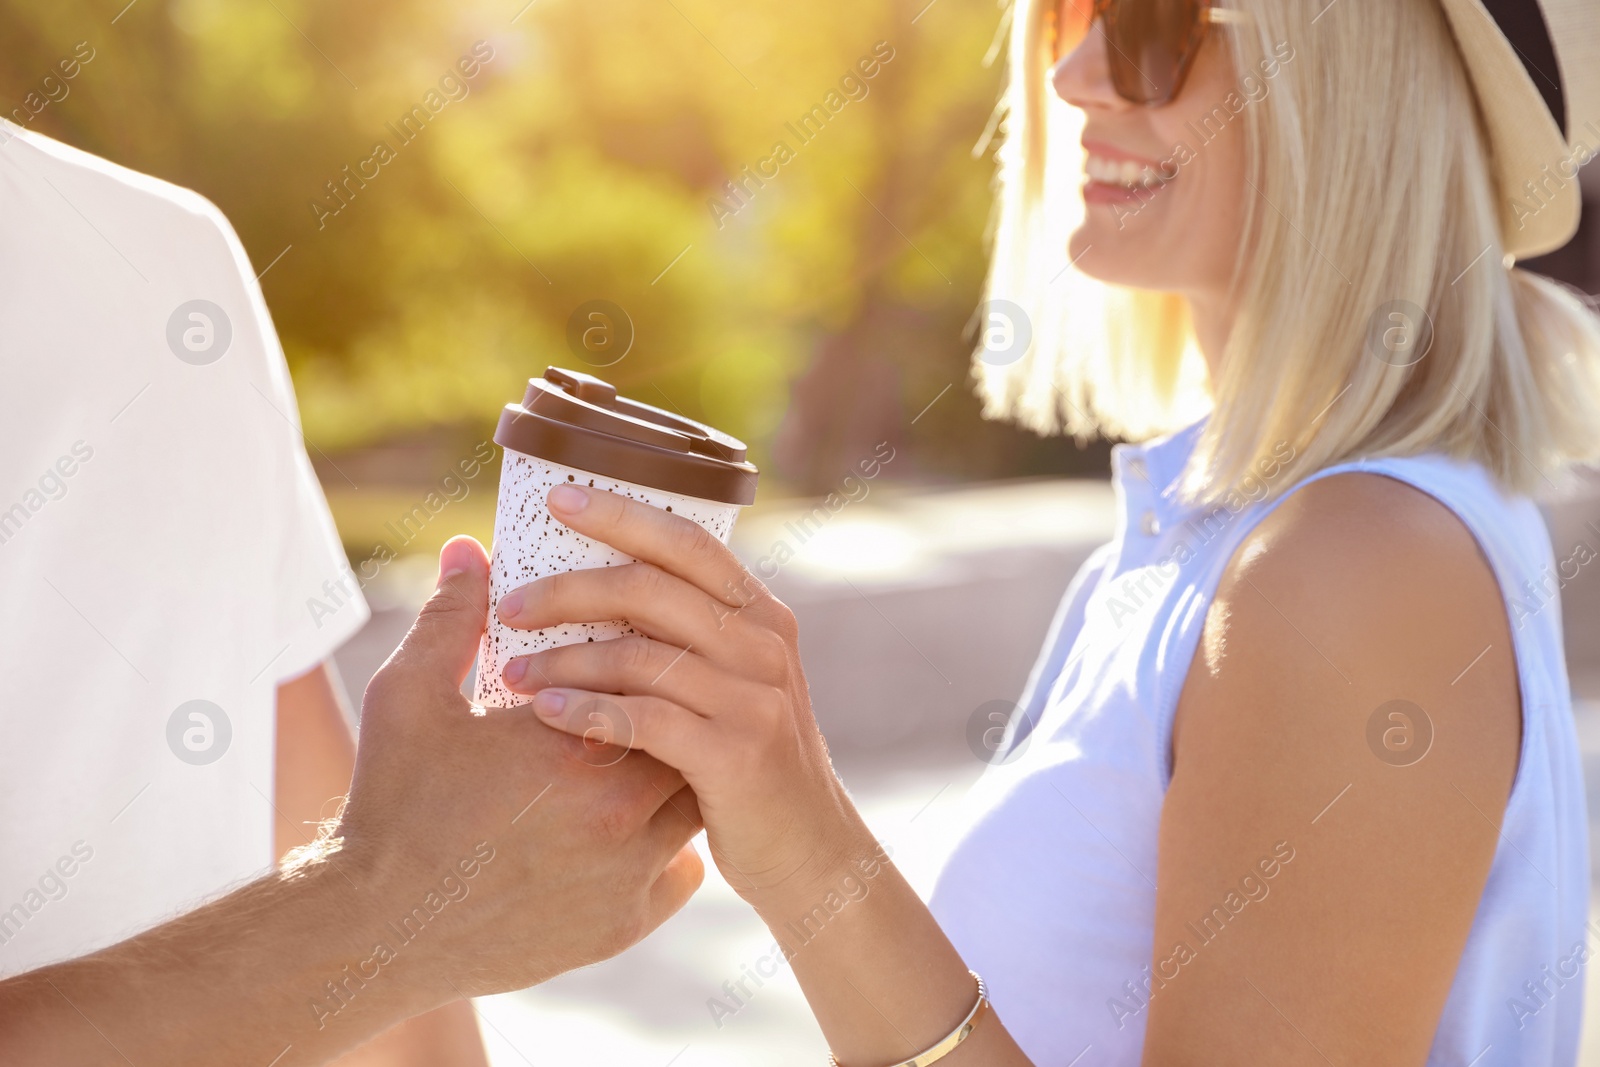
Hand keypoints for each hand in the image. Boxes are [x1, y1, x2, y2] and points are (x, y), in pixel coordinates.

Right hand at [330, 535, 704, 999]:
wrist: (378, 929)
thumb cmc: (392, 806)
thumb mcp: (409, 696)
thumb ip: (451, 618)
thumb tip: (471, 548)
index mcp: (572, 736)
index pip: (653, 675)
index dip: (648, 660)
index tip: (632, 652)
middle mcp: (616, 803)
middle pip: (687, 733)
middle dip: (667, 716)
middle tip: (643, 704)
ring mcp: (628, 870)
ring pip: (694, 802)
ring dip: (679, 779)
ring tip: (644, 761)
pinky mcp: (626, 924)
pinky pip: (685, 873)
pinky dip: (672, 851)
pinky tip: (637, 832)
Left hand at [494, 484, 862, 913]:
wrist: (810, 853)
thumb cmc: (748, 764)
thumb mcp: (736, 685)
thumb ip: (686, 636)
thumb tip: (597, 587)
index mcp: (761, 615)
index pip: (687, 541)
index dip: (621, 513)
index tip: (557, 498)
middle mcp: (764, 644)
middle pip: (650, 588)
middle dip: (568, 589)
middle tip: (509, 605)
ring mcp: (754, 698)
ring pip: (639, 654)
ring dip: (564, 659)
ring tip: (509, 676)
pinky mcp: (736, 754)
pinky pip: (641, 718)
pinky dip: (585, 711)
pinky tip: (546, 712)